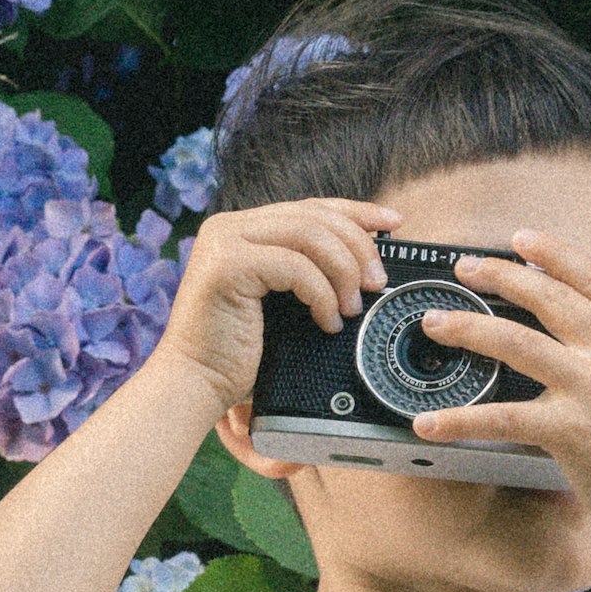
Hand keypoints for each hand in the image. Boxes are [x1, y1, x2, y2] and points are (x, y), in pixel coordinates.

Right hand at [144, 197, 400, 411]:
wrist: (197, 384)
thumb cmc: (239, 353)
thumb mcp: (283, 301)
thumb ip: (309, 270)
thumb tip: (368, 259)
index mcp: (242, 229)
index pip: (309, 207)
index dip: (356, 212)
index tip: (393, 223)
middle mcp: (229, 226)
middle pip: (314, 216)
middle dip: (357, 247)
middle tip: (377, 282)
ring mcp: (224, 241)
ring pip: (309, 235)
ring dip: (343, 270)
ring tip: (353, 307)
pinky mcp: (225, 265)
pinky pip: (295, 266)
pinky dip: (321, 294)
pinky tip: (327, 321)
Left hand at [407, 232, 590, 545]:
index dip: (555, 254)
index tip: (520, 238)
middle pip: (550, 299)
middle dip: (502, 276)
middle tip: (464, 267)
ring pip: (517, 342)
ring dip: (468, 328)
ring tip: (434, 321)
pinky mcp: (569, 431)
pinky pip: (502, 418)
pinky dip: (460, 421)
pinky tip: (428, 422)